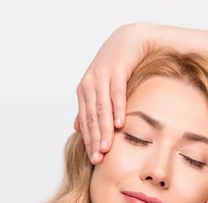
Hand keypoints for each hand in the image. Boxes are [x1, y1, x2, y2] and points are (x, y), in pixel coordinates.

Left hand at [73, 23, 151, 163]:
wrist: (131, 39)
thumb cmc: (117, 65)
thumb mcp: (101, 87)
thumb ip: (90, 107)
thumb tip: (77, 127)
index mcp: (84, 91)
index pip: (85, 121)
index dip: (89, 141)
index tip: (94, 159)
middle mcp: (89, 83)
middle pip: (92, 117)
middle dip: (95, 140)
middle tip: (98, 159)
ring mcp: (102, 76)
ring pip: (102, 108)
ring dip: (105, 130)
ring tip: (107, 148)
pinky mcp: (117, 69)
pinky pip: (116, 93)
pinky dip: (117, 109)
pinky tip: (120, 124)